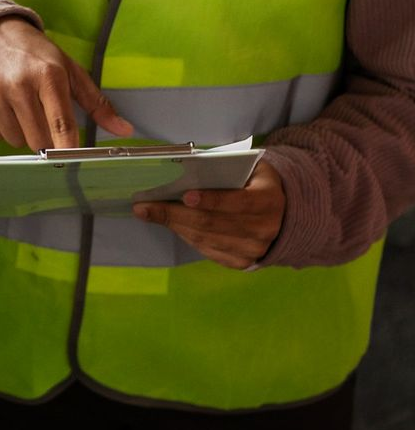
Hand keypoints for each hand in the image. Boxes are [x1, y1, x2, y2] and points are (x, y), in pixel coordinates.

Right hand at [0, 17, 132, 149]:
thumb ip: (96, 102)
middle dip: (43, 134)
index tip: (70, 156)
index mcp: (47, 74)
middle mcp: (17, 85)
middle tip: (39, 114)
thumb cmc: (32, 52)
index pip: (61, 124)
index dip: (68, 146)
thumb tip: (124, 131)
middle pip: (38, 140)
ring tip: (17, 106)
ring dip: (20, 131)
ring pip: (14, 140)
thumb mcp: (67, 68)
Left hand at [132, 161, 285, 268]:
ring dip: (174, 225)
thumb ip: (225, 168)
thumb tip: (184, 167)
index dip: (212, 199)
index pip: (238, 202)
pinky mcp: (242, 263)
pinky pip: (207, 250)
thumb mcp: (251, 168)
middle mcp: (264, 229)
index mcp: (268, 201)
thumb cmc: (257, 184)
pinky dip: (185, 235)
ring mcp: (253, 250)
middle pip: (213, 223)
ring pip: (205, 238)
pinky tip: (170, 224)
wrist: (285, 215)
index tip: (185, 196)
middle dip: (174, 214)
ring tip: (148, 213)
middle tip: (144, 206)